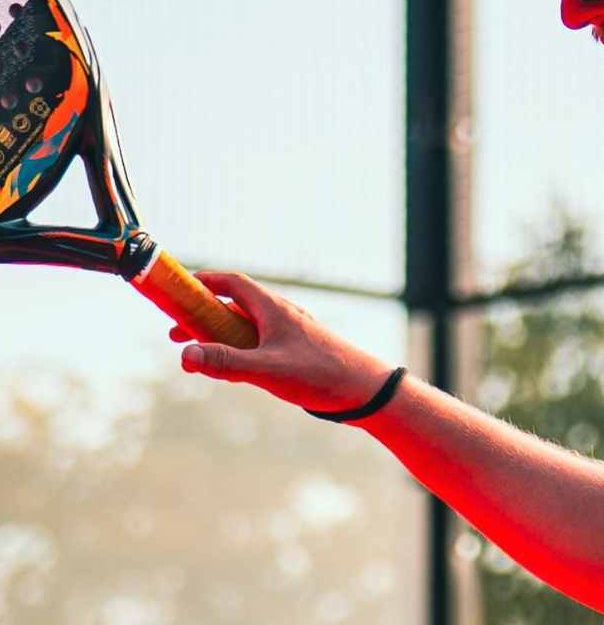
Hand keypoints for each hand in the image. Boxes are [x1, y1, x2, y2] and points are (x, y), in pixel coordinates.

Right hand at [171, 272, 394, 412]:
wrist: (363, 389)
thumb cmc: (319, 373)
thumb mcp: (266, 369)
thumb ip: (226, 361)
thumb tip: (184, 354)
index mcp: (273, 308)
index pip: (233, 283)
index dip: (204, 281)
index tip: (178, 288)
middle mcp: (280, 315)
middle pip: (235, 305)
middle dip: (202, 315)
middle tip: (173, 331)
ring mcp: (289, 333)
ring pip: (246, 326)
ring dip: (218, 334)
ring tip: (193, 350)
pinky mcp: (295, 351)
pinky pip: (258, 342)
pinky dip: (237, 348)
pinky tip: (230, 369)